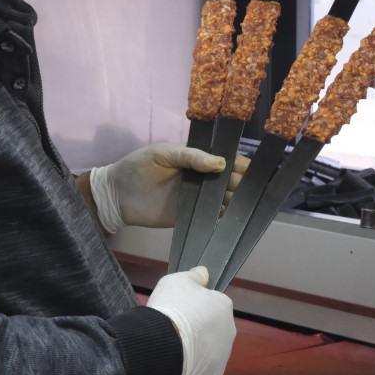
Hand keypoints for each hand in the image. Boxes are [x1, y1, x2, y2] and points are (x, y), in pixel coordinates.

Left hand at [87, 143, 250, 233]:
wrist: (116, 195)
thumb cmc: (137, 167)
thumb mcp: (162, 153)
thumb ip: (190, 156)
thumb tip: (220, 163)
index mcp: (195, 158)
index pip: (223, 159)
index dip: (239, 163)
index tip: (255, 170)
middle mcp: (200, 178)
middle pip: (228, 181)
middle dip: (243, 184)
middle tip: (258, 191)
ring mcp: (197, 198)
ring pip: (224, 199)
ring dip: (237, 202)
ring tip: (253, 206)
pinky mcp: (190, 216)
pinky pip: (212, 217)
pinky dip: (223, 219)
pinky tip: (235, 221)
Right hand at [145, 266, 235, 374]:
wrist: (163, 346)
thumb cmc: (172, 309)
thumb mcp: (177, 281)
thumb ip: (194, 276)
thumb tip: (204, 272)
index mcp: (224, 306)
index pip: (213, 303)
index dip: (195, 306)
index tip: (180, 310)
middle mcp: (229, 331)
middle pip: (213, 328)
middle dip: (198, 329)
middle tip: (176, 328)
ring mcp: (222, 356)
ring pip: (209, 350)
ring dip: (196, 349)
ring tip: (174, 347)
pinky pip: (202, 370)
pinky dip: (192, 367)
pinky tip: (177, 362)